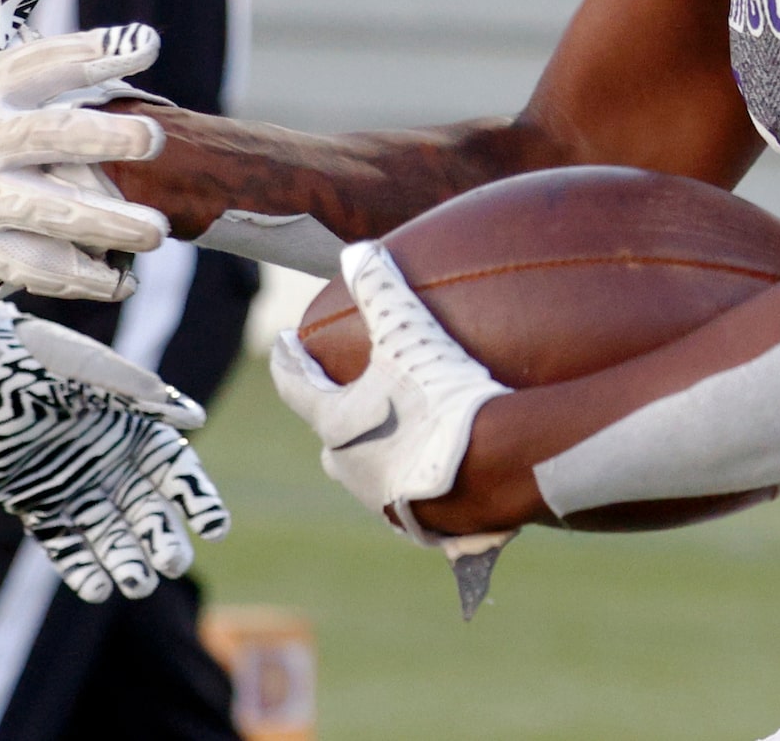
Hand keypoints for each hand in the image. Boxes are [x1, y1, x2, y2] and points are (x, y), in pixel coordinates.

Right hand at [0, 0, 168, 308]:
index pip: (44, 61)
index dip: (94, 52)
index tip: (147, 45)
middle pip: (49, 137)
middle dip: (104, 137)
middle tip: (153, 139)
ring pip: (50, 213)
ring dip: (107, 224)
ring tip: (156, 232)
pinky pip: (37, 269)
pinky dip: (82, 277)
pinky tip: (123, 277)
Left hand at [0, 308, 230, 602]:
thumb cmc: (33, 355)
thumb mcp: (89, 370)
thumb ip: (138, 392)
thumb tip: (195, 418)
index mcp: (131, 425)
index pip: (176, 471)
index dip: (197, 499)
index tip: (214, 528)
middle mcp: (108, 461)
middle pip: (147, 511)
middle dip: (162, 539)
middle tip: (173, 564)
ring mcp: (73, 485)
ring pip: (109, 534)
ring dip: (125, 561)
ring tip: (136, 585)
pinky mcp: (34, 504)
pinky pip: (63, 542)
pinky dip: (80, 567)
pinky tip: (96, 588)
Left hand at [267, 240, 509, 543]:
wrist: (496, 472)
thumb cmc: (443, 400)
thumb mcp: (410, 335)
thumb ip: (380, 290)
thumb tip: (356, 253)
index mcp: (336, 424)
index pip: (294, 385)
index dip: (288, 358)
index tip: (284, 341)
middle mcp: (350, 468)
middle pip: (329, 433)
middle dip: (332, 409)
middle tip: (341, 385)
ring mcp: (384, 502)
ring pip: (367, 468)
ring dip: (375, 446)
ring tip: (394, 425)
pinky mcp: (422, 527)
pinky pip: (408, 494)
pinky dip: (414, 475)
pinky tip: (436, 465)